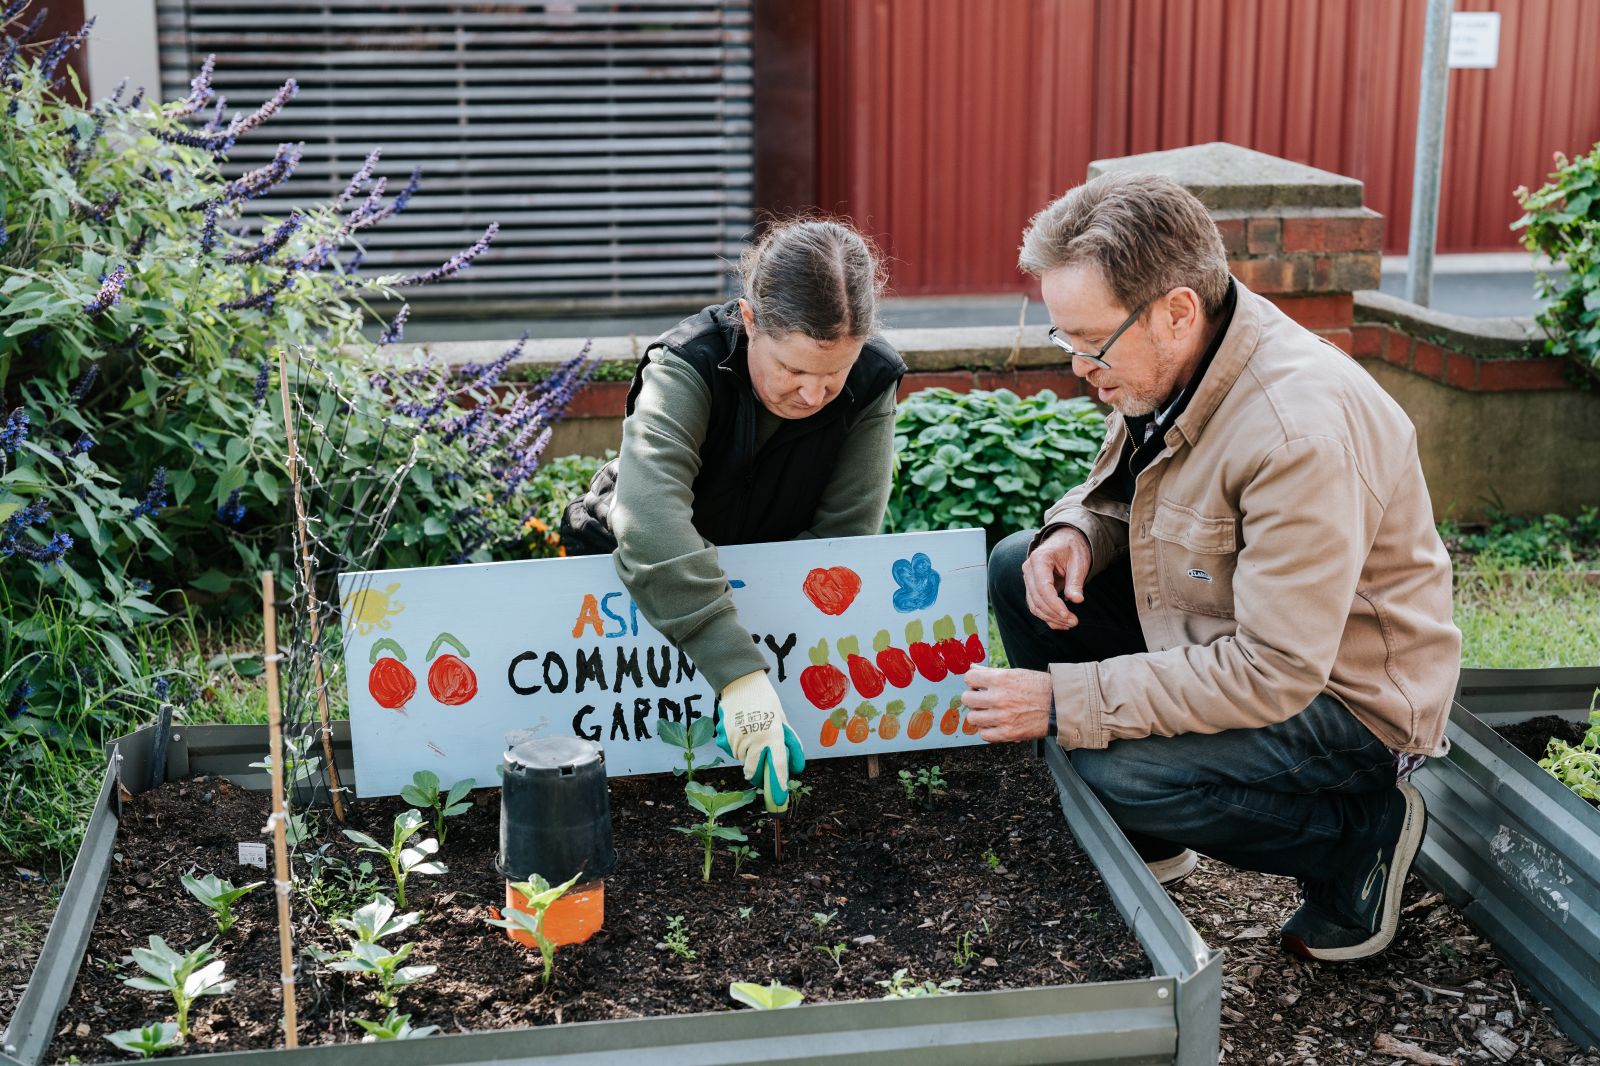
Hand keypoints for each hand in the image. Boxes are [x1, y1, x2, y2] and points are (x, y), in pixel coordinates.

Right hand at [714, 670, 805, 812]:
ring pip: (742, 760)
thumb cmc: (765, 700)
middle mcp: (757, 738)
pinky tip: (742, 732)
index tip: (779, 795)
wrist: (741, 682)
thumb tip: (794, 763)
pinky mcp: (728, 735)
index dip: (778, 782)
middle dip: (755, 776)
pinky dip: (738, 748)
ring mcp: (740, 737)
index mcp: (774, 734)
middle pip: (753, 770)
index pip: (777, 764)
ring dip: (746, 757)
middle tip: (757, 775)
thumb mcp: (781, 718)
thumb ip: (786, 740)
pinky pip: (734, 750)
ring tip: (751, 738)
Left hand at [961, 666, 1052, 742]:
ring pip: (972, 718)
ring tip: (988, 712)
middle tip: (982, 699)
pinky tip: (994, 724)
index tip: (978, 684)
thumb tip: (972, 667)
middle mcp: (999, 698)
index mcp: (1001, 680)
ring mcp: (1002, 717)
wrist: (1059, 705)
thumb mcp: (1015, 673)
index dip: (973, 680)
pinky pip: (984, 734)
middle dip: (973, 697)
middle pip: (967, 699)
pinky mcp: (1008, 733)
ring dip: (979, 715)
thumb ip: (991, 672)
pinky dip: (987, 730)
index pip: (969, 678)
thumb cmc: (1039, 687)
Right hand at [1023, 526, 1091, 629]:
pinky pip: (1037, 606)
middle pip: (1037, 599)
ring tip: (1070, 623)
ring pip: (1034, 606)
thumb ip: (1075, 581)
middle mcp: (1029, 569)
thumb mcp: (1079, 561)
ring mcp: (1029, 579)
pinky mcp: (1033, 587)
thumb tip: (1077, 600)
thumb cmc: (1073, 548)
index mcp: (1039, 559)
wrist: (1065, 540)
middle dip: (1055, 614)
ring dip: (1051, 618)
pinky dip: (1048, 616)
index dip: (1054, 604)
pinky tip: (1062, 622)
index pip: (1043, 588)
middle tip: (1074, 622)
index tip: (1068, 615)